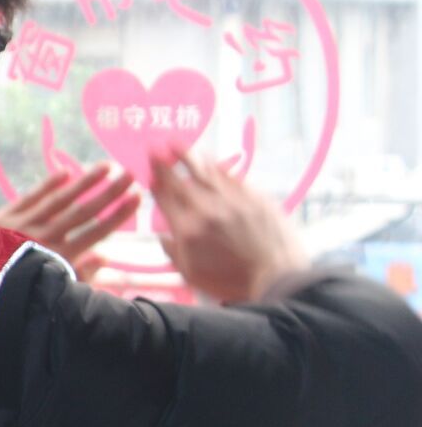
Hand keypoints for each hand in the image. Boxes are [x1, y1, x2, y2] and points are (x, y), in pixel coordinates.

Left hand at [0, 163, 139, 281]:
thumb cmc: (13, 289)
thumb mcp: (50, 289)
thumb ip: (79, 275)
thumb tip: (105, 257)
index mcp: (58, 258)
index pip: (96, 232)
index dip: (118, 215)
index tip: (138, 197)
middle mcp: (44, 237)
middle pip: (84, 212)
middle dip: (110, 193)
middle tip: (131, 174)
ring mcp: (25, 223)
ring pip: (61, 199)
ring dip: (85, 182)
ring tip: (107, 167)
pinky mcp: (6, 215)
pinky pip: (31, 197)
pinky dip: (48, 184)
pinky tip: (65, 172)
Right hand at [149, 145, 306, 302]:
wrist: (278, 279)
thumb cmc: (233, 282)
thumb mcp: (192, 276)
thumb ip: (174, 253)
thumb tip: (163, 236)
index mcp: (188, 231)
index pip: (165, 199)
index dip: (155, 183)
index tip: (149, 172)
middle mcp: (208, 211)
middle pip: (181, 181)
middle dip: (165, 163)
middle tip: (154, 148)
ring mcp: (233, 201)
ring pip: (206, 172)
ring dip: (189, 156)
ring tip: (177, 144)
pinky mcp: (256, 198)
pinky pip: (233, 176)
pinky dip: (220, 167)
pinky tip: (212, 160)